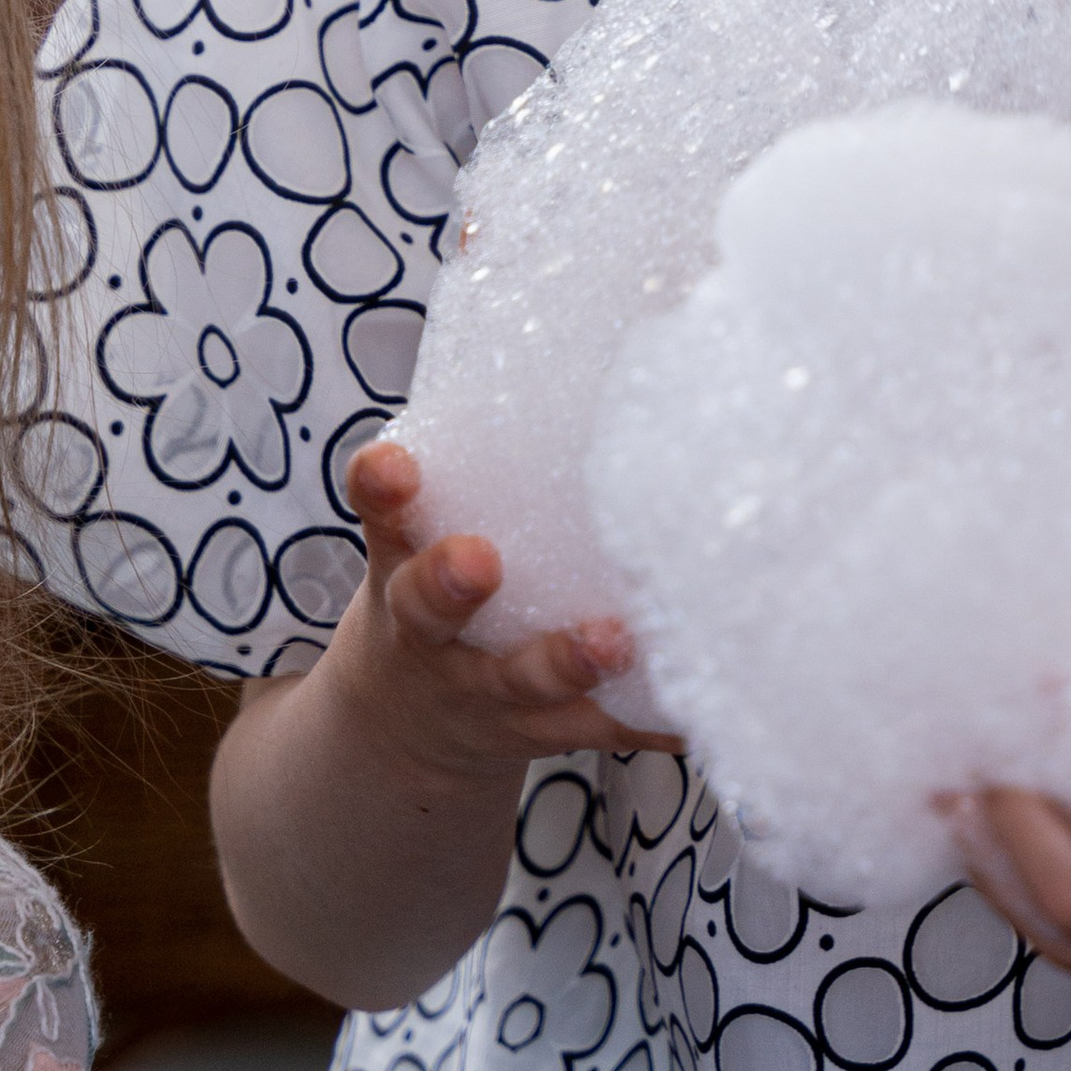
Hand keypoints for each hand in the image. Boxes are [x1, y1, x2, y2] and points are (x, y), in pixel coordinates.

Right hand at [322, 440, 679, 782]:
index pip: (381, 519)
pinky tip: (689, 715)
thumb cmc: (436, 591)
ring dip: (566, 662)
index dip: (383, 492)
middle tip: (479, 559)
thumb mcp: (419, 538)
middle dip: (451, 584)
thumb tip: (580, 339)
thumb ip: (465, 469)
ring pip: (521, 682)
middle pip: (431, 610)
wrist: (408, 725)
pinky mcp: (540, 730)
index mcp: (400, 569)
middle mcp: (432, 636)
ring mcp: (483, 693)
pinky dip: (642, 721)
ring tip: (616, 640)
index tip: (395, 466)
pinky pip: (592, 728)